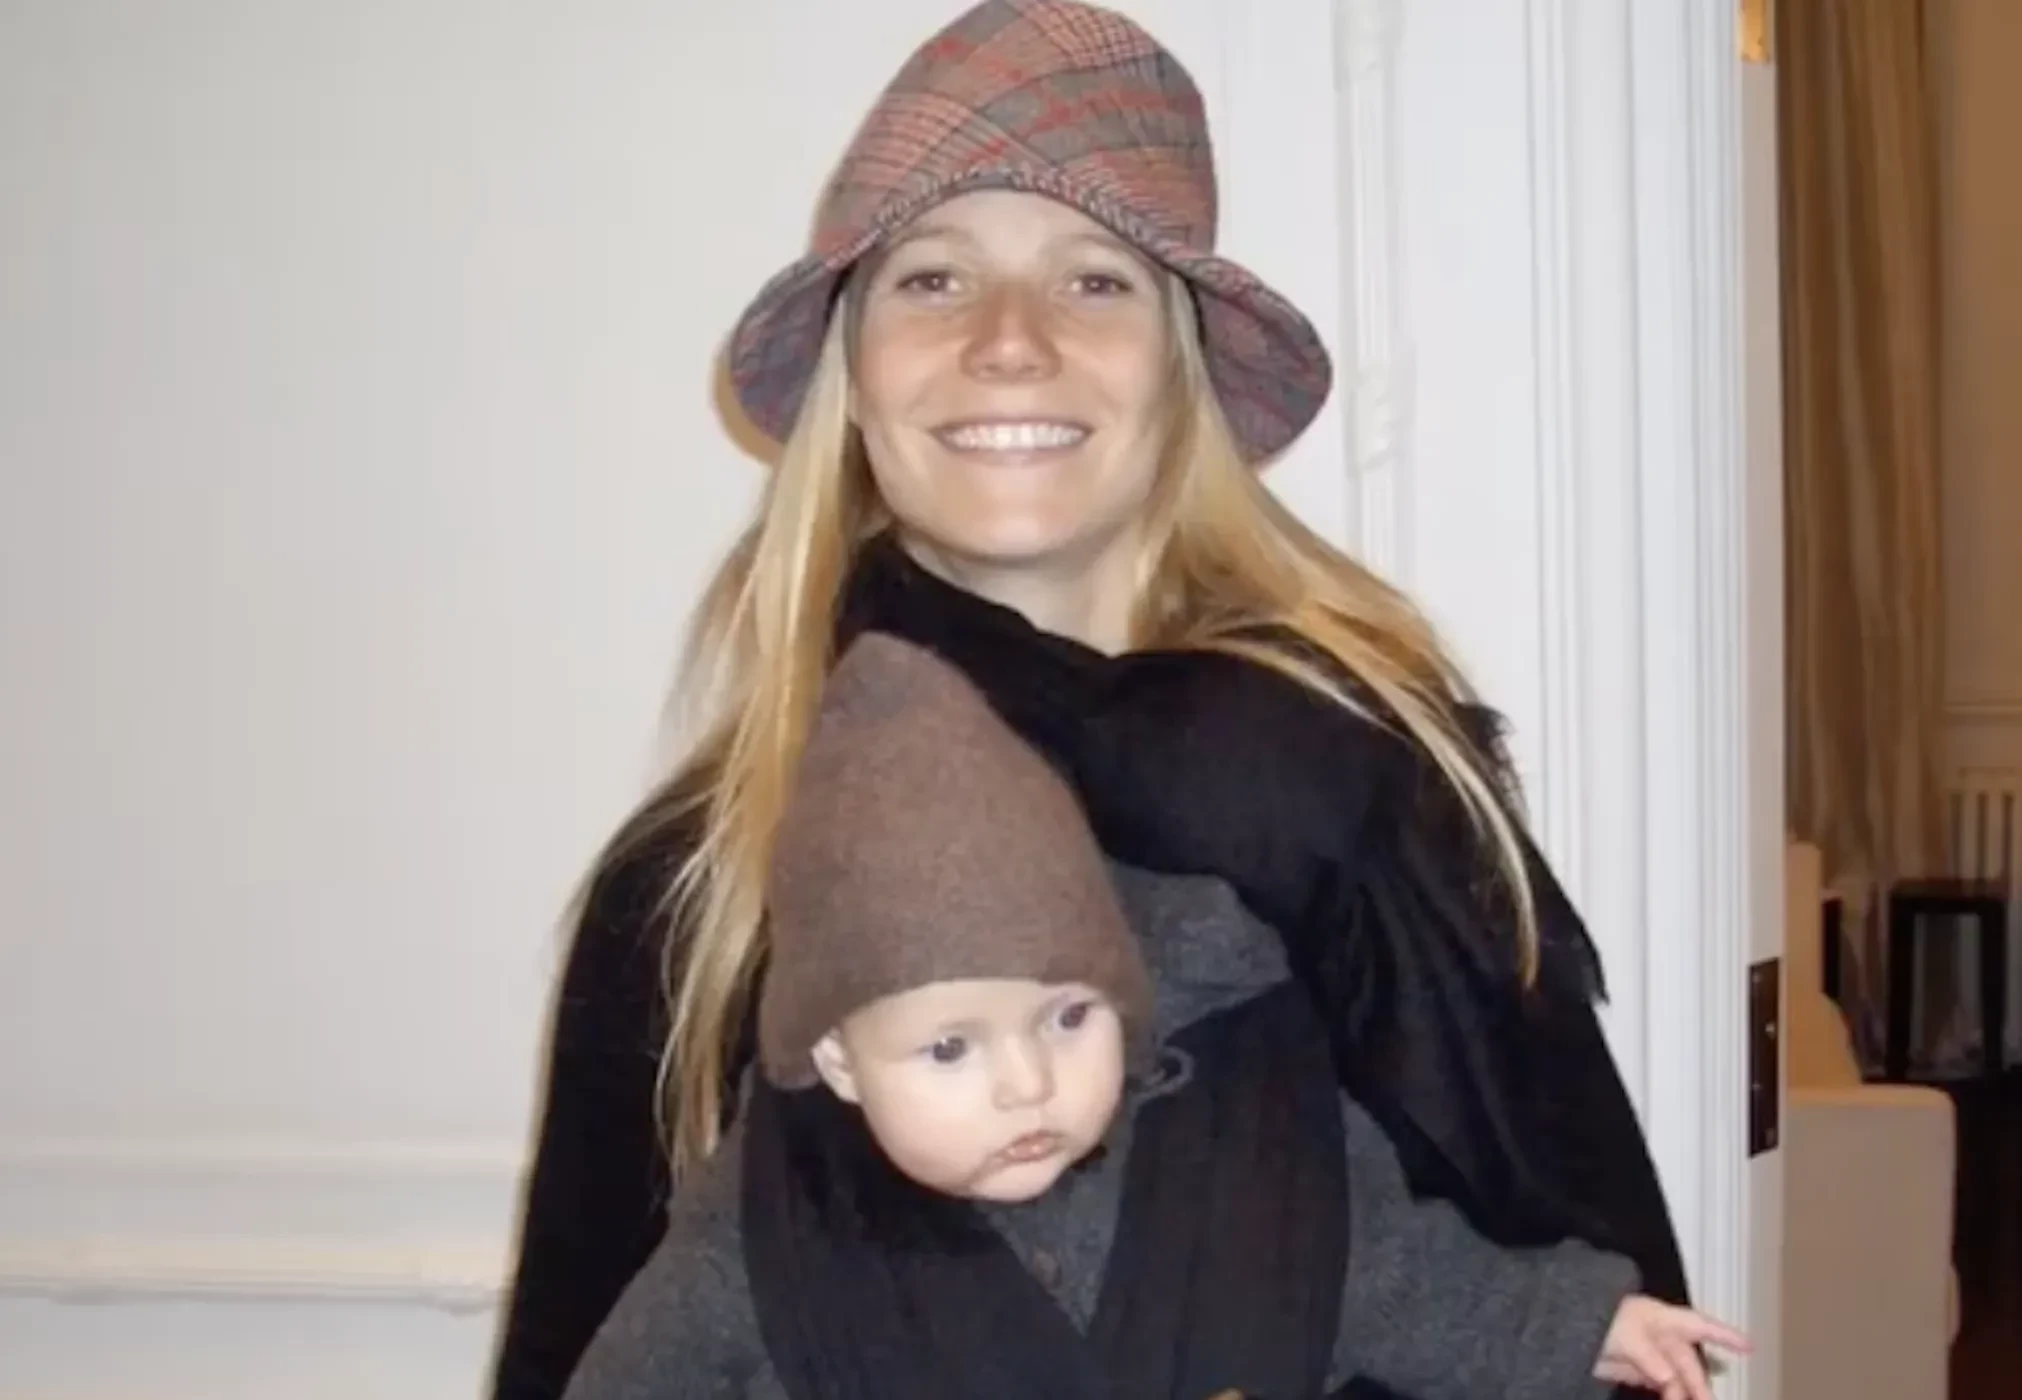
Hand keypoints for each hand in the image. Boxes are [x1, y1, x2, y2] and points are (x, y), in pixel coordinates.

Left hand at [1593, 1294, 1749, 1399]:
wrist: (1557, 1321)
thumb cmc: (1594, 1313)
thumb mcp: (1626, 1332)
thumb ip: (1649, 1357)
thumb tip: (1667, 1379)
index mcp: (1660, 1317)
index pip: (1700, 1325)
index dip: (1725, 1335)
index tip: (1750, 1347)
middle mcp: (1658, 1335)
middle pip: (1688, 1364)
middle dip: (1701, 1386)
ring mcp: (1645, 1353)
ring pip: (1675, 1378)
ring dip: (1684, 1394)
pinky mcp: (1630, 1369)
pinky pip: (1658, 1385)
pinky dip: (1668, 1394)